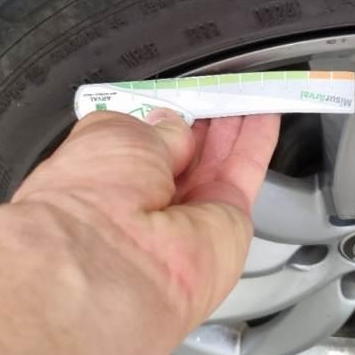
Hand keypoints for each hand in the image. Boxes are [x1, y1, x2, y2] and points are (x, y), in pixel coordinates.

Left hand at [10, 110, 279, 330]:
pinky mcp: (229, 222)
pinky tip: (265, 114)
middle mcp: (147, 203)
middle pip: (186, 155)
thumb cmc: (90, 197)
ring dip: (234, 126)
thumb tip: (173, 124)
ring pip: (219, 162)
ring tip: (250, 92)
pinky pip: (246, 174)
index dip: (164, 119)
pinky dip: (257, 142)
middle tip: (223, 91)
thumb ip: (151, 126)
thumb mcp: (112, 135)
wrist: (116, 262)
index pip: (143, 146)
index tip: (182, 96)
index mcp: (107, 180)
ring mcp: (189, 215)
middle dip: (204, 121)